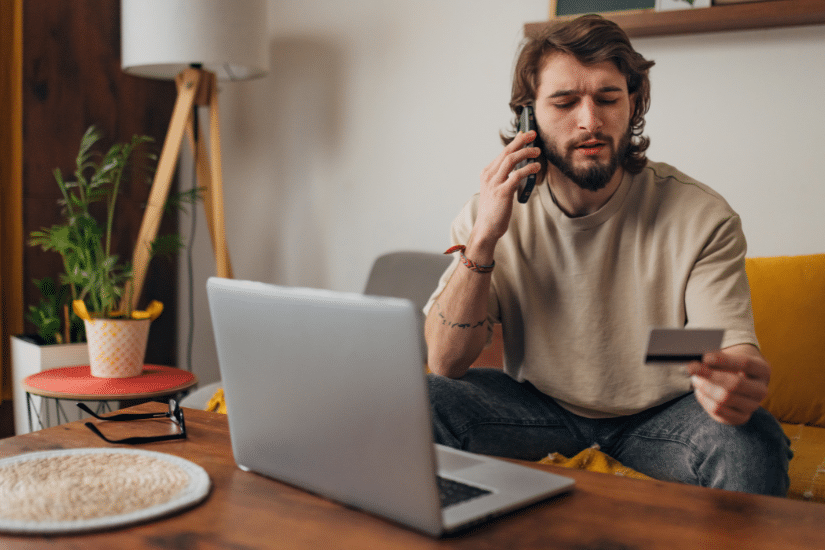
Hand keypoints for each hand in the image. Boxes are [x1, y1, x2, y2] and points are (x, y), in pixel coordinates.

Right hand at [473, 131, 541, 246]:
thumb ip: (504, 177)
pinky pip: (516, 175)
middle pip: (506, 152)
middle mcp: (489, 176)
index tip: (526, 134)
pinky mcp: (502, 192)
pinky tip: (536, 167)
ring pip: (510, 160)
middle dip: (520, 141)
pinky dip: (528, 169)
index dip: (515, 142)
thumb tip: (518, 166)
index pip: (502, 153)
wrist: (486, 228)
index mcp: (487, 173)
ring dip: (525, 152)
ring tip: (537, 151)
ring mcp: (494, 183)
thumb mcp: (495, 190)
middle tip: (533, 134)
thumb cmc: (494, 210)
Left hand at [688, 344, 769, 425]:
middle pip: (735, 384)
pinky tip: (699, 391)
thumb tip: (696, 362)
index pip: (745, 364)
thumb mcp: (729, 357)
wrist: (743, 381)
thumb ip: (716, 358)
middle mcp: (762, 390)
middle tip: (691, 368)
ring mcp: (753, 406)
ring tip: (695, 379)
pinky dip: (704, 399)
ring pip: (724, 399)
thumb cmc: (731, 365)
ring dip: (704, 388)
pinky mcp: (741, 418)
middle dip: (710, 375)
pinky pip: (718, 411)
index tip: (705, 357)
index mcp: (763, 370)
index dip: (724, 360)